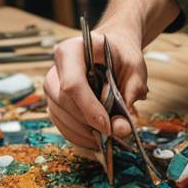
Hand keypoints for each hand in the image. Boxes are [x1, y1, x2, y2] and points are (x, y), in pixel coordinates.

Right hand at [44, 23, 148, 151]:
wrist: (114, 49)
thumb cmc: (122, 55)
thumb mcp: (135, 67)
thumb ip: (131, 93)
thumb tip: (122, 128)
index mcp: (72, 50)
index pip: (73, 84)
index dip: (89, 108)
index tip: (107, 125)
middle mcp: (55, 68)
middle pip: (64, 103)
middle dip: (89, 123)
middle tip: (116, 133)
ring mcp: (52, 87)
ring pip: (60, 116)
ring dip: (84, 132)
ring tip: (110, 136)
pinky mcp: (54, 102)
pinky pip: (60, 123)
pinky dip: (78, 135)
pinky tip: (97, 138)